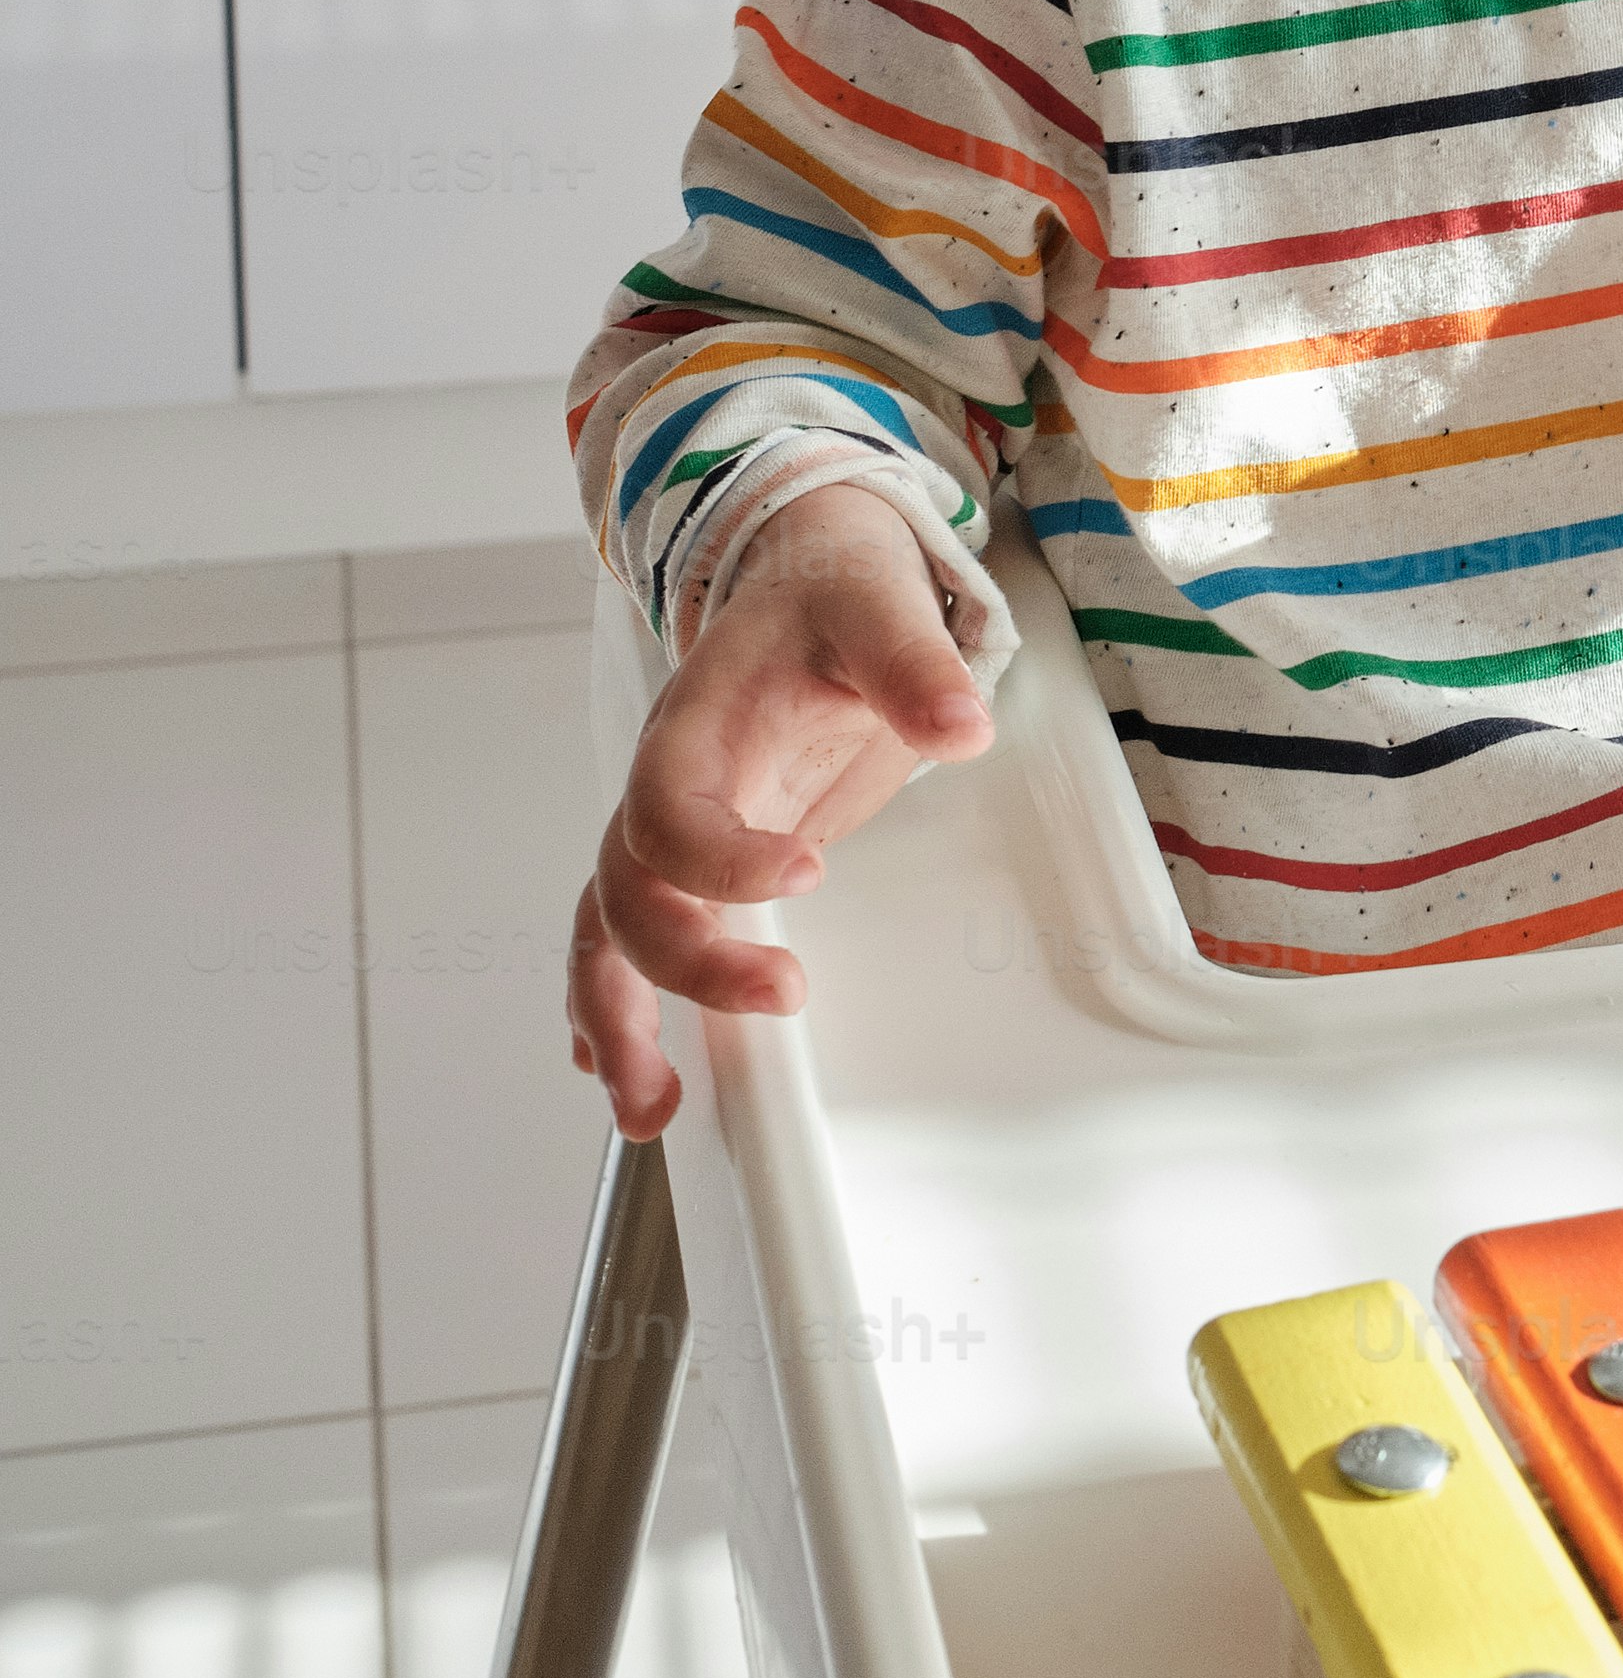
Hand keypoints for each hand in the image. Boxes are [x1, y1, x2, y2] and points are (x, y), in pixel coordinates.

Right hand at [567, 489, 991, 1142]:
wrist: (802, 568)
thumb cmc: (830, 588)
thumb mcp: (878, 601)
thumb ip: (912, 661)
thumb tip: (960, 727)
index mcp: (695, 723)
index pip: (670, 806)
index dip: (721, 855)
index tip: (808, 874)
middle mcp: (664, 784)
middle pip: (629, 890)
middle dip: (684, 964)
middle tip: (780, 1001)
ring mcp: (669, 827)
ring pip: (607, 933)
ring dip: (619, 1022)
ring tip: (652, 1109)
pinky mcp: (692, 858)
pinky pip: (624, 935)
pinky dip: (613, 1004)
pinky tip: (628, 1072)